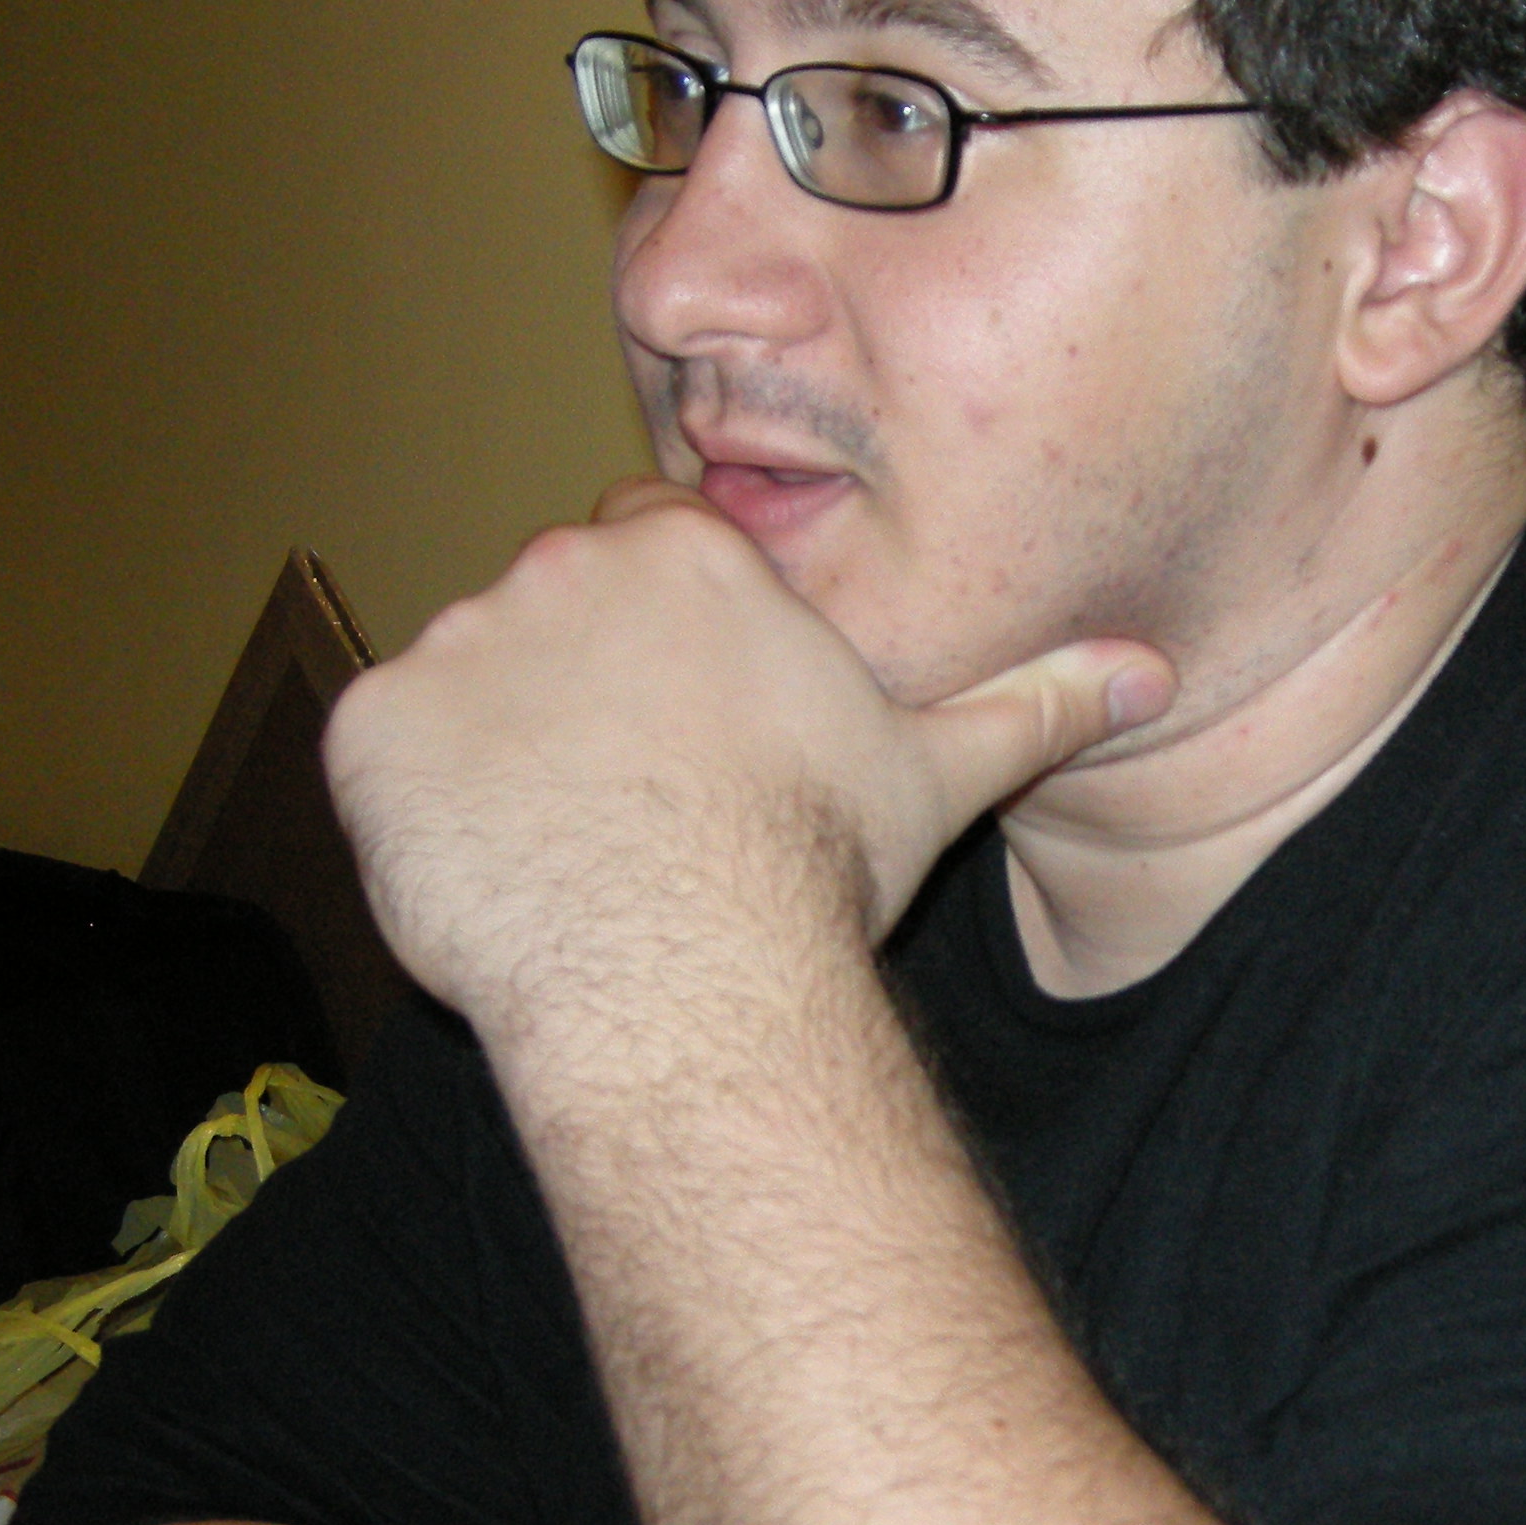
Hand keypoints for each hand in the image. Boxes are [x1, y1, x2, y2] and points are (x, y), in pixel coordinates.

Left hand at [323, 482, 1172, 1035]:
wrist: (687, 970)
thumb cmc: (812, 865)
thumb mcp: (939, 771)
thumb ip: (1034, 701)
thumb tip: (1151, 672)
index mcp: (688, 557)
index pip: (653, 554)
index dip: (668, 643)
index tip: (689, 725)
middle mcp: (561, 567)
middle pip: (552, 609)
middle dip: (577, 690)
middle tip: (631, 804)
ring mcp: (457, 644)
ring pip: (467, 682)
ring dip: (495, 749)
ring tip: (566, 852)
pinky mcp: (374, 729)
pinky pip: (381, 754)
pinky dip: (418, 807)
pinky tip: (494, 872)